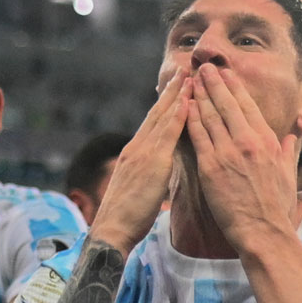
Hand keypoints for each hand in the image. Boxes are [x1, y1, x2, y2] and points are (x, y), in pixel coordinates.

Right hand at [89, 69, 191, 253]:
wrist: (111, 231)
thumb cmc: (126, 218)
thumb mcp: (140, 189)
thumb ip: (150, 174)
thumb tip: (162, 168)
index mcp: (134, 153)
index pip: (153, 123)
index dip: (166, 104)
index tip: (177, 88)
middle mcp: (137, 147)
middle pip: (157, 113)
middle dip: (172, 91)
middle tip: (186, 71)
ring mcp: (143, 153)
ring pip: (163, 117)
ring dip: (178, 95)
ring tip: (190, 76)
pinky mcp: (151, 162)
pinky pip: (167, 134)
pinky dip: (178, 115)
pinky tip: (188, 101)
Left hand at [185, 63, 297, 251]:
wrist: (263, 231)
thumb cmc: (277, 207)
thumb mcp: (289, 174)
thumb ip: (287, 151)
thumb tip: (292, 137)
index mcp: (267, 141)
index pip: (248, 106)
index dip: (235, 87)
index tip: (226, 73)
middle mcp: (248, 141)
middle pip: (227, 105)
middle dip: (214, 83)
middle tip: (204, 67)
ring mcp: (228, 153)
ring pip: (210, 116)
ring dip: (200, 95)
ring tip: (191, 80)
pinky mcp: (211, 167)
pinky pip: (198, 136)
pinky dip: (191, 118)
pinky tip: (185, 105)